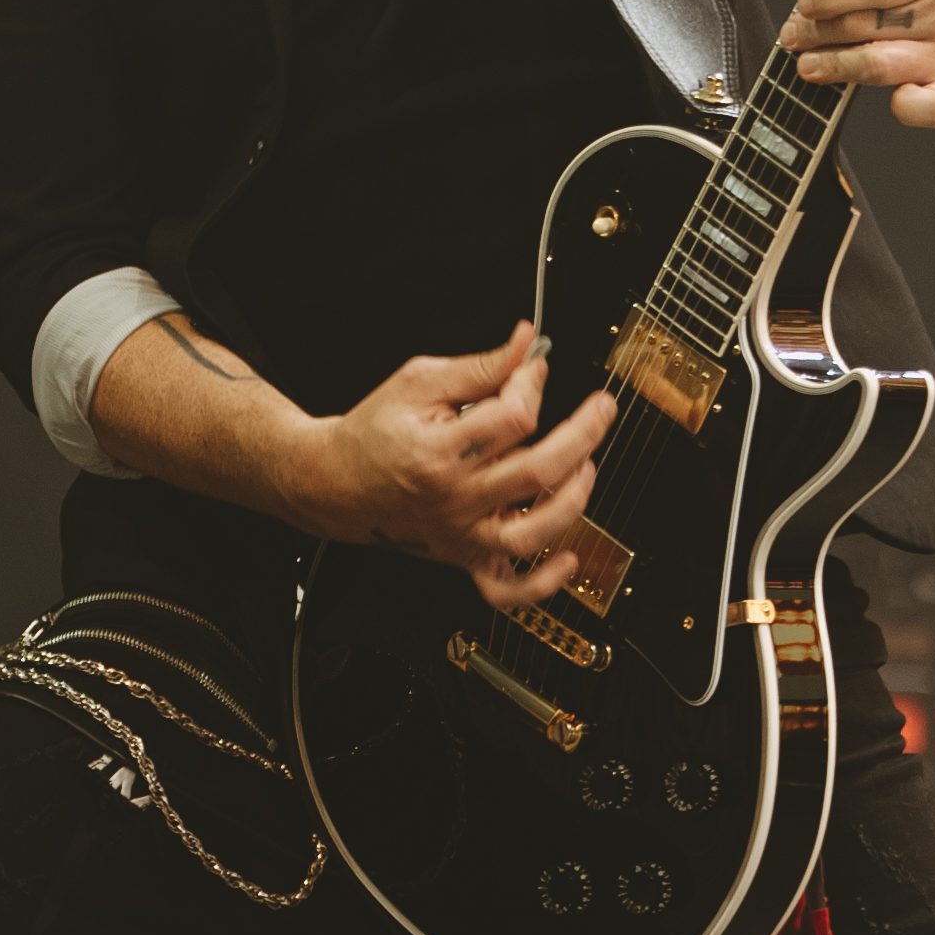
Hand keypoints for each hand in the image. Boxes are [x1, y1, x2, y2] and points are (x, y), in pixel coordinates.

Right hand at [292, 320, 616, 608]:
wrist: (333, 481)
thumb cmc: (374, 431)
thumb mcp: (419, 382)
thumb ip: (479, 366)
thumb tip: (527, 344)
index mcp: (439, 451)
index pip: (513, 417)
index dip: (534, 385)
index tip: (534, 369)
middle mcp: (453, 498)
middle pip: (537, 472)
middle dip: (582, 434)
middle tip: (601, 409)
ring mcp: (460, 533)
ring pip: (531, 532)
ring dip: (573, 501)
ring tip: (586, 468)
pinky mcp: (463, 555)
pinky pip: (505, 590)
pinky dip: (541, 584)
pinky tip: (566, 559)